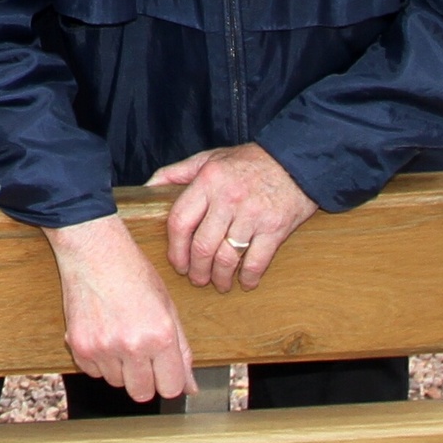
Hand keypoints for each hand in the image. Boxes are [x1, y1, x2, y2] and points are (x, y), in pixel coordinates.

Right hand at [45, 214, 192, 404]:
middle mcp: (132, 346)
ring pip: (116, 383)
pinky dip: (98, 361)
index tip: (163, 372)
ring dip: (119, 368)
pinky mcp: (80, 346)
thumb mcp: (168, 308)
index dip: (168, 381)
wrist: (94, 252)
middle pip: (141, 393)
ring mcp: (103, 348)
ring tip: (118, 337)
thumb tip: (191, 387)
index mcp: (161, 336)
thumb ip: (182, 351)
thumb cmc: (133, 273)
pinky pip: (92, 372)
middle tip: (140, 355)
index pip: (170, 389)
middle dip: (144, 380)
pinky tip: (102, 335)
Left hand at [149, 143, 319, 292]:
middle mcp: (228, 199)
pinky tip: (245, 282)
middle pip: (202, 246)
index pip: (180, 221)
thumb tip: (147, 191)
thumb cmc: (247, 162)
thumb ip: (175, 174)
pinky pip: (257, 261)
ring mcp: (252, 215)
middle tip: (196, 279)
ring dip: (220, 277)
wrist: (295, 162)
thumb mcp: (208, 159)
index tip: (177, 263)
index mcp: (207, 182)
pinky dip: (249, 277)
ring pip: (227, 258)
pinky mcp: (275, 228)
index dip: (175, 248)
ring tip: (219, 283)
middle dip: (196, 270)